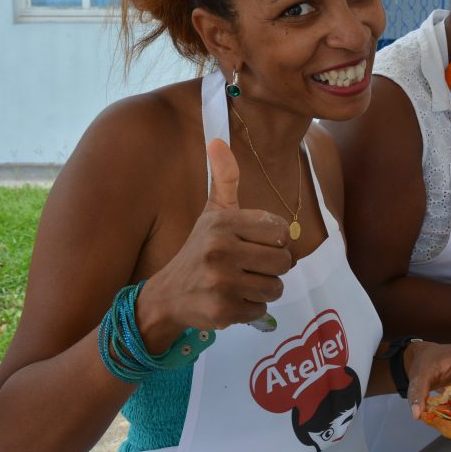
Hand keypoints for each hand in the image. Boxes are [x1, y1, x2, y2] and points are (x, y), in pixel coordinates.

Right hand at [141, 139, 292, 334]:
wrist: (167, 295)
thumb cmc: (199, 250)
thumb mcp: (212, 212)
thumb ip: (224, 179)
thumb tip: (217, 140)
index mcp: (223, 222)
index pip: (281, 230)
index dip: (275, 240)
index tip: (257, 243)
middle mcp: (221, 250)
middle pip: (283, 261)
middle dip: (272, 267)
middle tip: (251, 266)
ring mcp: (222, 283)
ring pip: (275, 287)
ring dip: (264, 289)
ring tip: (242, 283)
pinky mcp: (223, 311)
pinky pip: (262, 310)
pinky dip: (252, 308)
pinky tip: (232, 299)